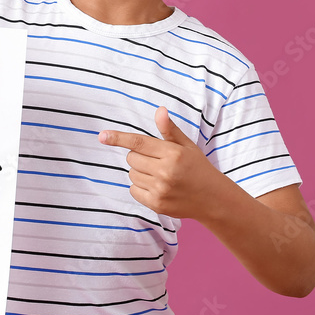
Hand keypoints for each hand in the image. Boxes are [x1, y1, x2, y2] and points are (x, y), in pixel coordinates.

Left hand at [98, 106, 219, 219]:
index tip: (102, 136)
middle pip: (131, 158)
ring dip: (140, 172)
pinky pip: (133, 190)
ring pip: (131, 174)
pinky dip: (140, 187)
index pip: (139, 142)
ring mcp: (160, 190)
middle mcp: (165, 172)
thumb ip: (169, 129)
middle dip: (139, 156)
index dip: (119, 138)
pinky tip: (156, 186)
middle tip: (156, 160)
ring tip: (159, 174)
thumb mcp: (186, 145)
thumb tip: (159, 110)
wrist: (212, 198)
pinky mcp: (156, 204)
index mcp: (172, 154)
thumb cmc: (197, 168)